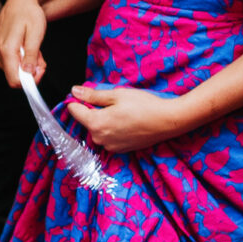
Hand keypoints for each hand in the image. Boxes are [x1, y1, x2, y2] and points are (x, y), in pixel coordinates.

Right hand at [0, 0, 46, 86]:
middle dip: (31, 71)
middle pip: (16, 77)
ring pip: (15, 72)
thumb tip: (29, 73)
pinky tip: (26, 48)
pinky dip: (23, 60)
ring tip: (33, 48)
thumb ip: (31, 55)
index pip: (15, 81)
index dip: (31, 80)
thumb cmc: (28, 14)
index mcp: (6, 50)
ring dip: (28, 64)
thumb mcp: (35, 33)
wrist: (19, 3)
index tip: (41, 69)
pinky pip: (12, 65)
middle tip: (40, 55)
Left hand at [66, 83, 193, 152]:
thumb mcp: (117, 95)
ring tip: (122, 112)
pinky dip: (112, 130)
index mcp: (96, 124)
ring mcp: (110, 146)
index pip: (74, 111)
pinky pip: (108, 138)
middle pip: (86, 121)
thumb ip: (93, 95)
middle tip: (112, 102)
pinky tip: (126, 122)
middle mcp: (100, 139)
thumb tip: (74, 91)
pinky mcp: (119, 150)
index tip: (87, 94)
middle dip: (93, 111)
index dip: (78, 100)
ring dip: (103, 121)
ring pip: (98, 130)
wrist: (168, 121)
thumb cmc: (144, 105)